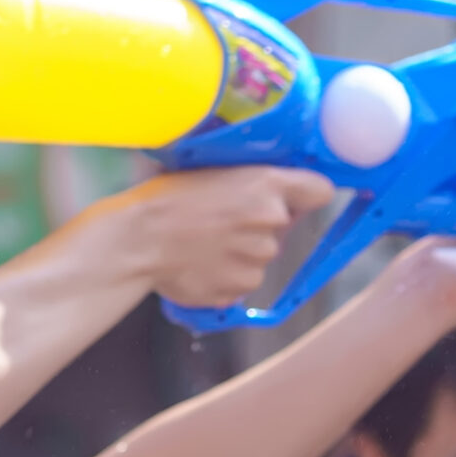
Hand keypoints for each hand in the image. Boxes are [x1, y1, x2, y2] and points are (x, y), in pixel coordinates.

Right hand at [101, 166, 336, 307]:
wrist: (136, 240)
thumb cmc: (166, 196)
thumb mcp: (212, 168)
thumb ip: (253, 180)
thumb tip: (276, 190)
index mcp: (267, 184)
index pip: (319, 190)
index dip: (305, 194)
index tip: (294, 196)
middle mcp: (273, 222)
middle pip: (283, 225)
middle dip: (260, 222)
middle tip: (222, 218)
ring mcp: (259, 259)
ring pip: (261, 254)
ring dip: (242, 251)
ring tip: (203, 242)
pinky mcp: (242, 288)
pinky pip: (243, 279)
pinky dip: (227, 274)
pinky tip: (199, 263)